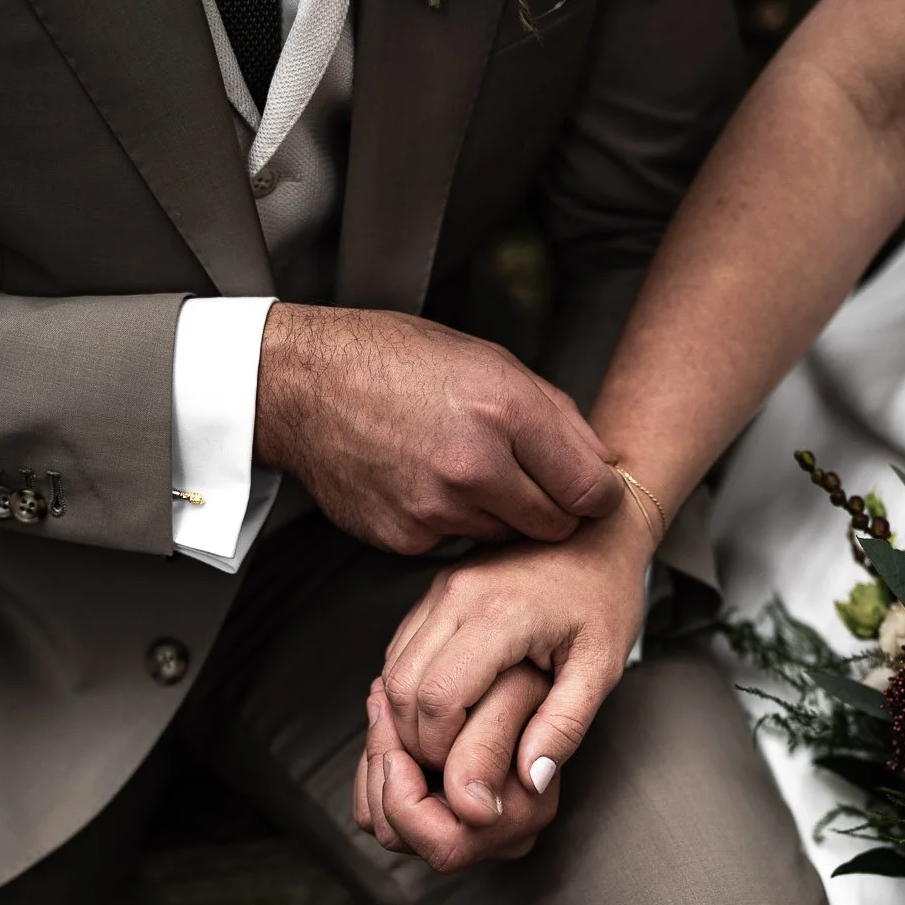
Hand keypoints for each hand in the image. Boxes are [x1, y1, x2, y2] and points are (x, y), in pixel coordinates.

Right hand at [254, 303, 621, 553]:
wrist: (302, 386)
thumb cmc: (391, 362)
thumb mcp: (486, 359)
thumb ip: (555, 414)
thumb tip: (602, 460)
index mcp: (504, 410)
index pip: (590, 490)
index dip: (598, 495)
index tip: (592, 492)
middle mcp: (474, 465)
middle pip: (554, 525)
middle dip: (553, 509)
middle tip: (530, 481)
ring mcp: (437, 509)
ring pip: (505, 537)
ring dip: (500, 514)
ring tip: (464, 470)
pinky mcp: (407, 538)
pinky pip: (456, 544)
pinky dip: (452, 523)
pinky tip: (426, 483)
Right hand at [367, 509, 654, 869]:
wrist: (598, 531)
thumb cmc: (606, 596)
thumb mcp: (601, 668)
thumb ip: (564, 726)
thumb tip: (532, 781)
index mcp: (501, 616)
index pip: (438, 699)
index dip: (440, 748)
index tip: (464, 771)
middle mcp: (458, 595)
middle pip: (402, 687)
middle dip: (416, 739)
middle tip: (450, 766)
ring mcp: (441, 587)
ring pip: (392, 669)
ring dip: (407, 715)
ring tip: (448, 741)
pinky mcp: (435, 588)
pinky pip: (400, 648)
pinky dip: (409, 687)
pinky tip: (444, 708)